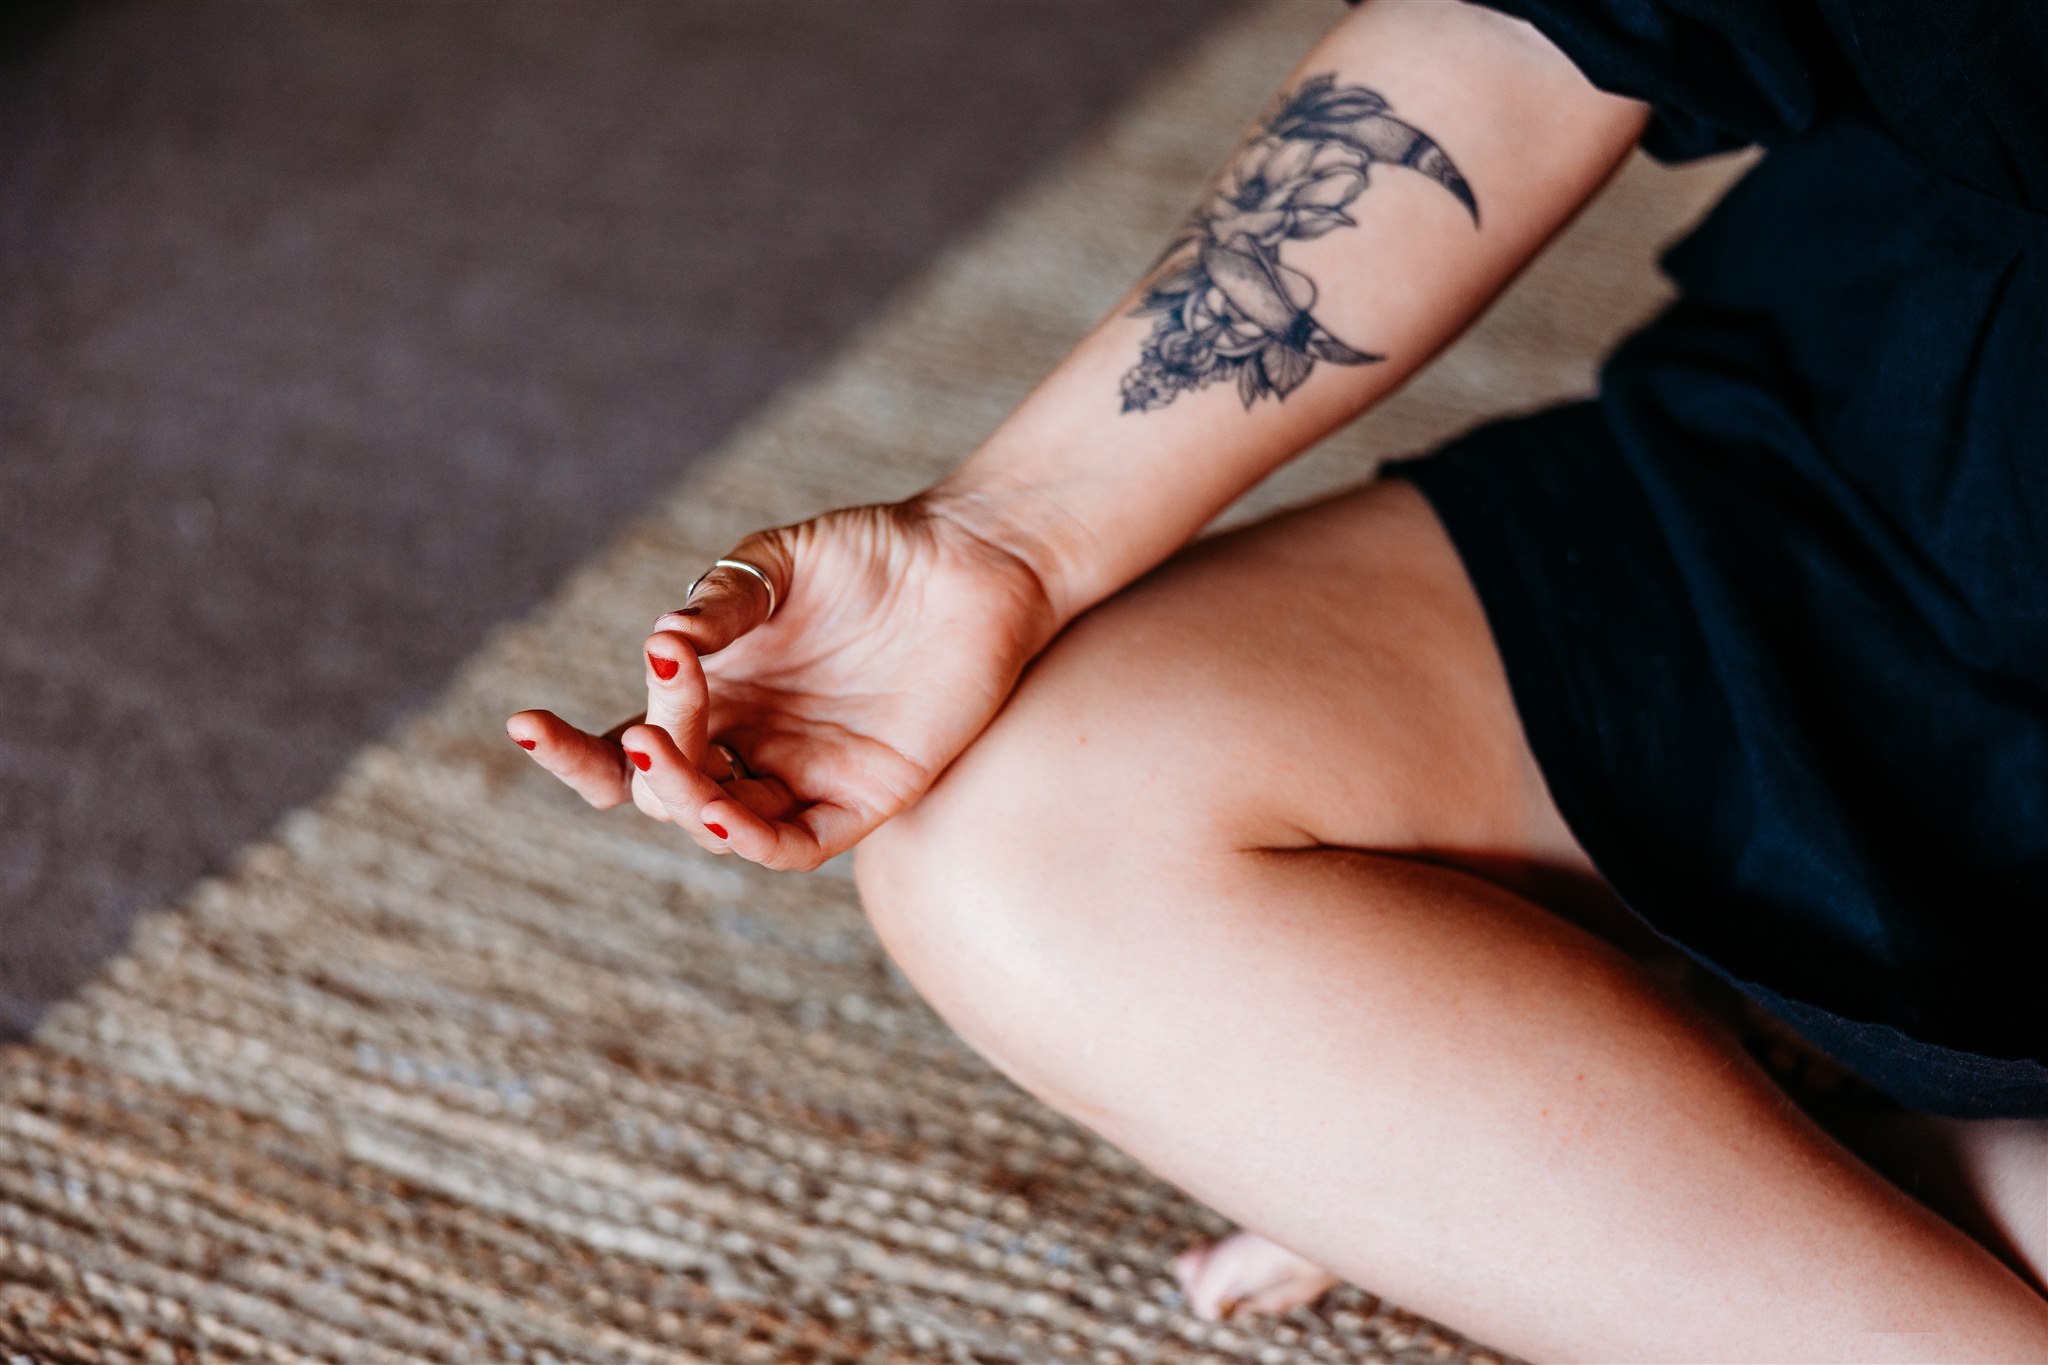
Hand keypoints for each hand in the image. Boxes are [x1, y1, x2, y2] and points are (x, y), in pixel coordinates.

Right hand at [505, 497, 1060, 870]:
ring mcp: (805, 775)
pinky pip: (799, 843)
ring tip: (663, 750)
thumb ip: (720, 607)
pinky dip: (754, 840)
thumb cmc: (867, 557)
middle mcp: (751, 747)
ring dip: (685, 802)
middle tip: (648, 719)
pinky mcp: (865, 796)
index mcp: (714, 700)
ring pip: (721, 823)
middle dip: (637, 764)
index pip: (626, 747)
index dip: (572, 753)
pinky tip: (720, 818)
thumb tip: (661, 649)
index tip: (522, 723)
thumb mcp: (776, 566)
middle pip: (664, 793)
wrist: (969, 559)